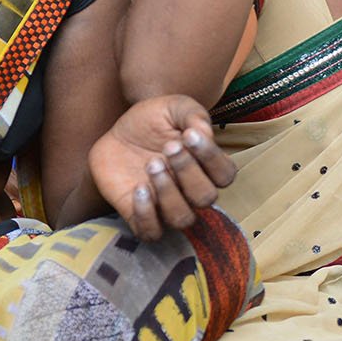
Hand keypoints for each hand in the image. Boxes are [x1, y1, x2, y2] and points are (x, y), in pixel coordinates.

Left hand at [90, 96, 236, 240]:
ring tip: (152, 164)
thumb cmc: (151, 121)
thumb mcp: (173, 107)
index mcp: (206, 167)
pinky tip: (138, 188)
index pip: (226, 175)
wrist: (115, 134)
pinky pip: (152, 233)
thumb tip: (206, 134)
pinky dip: (147, 215)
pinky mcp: (140, 216)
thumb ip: (193, 114)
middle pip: (206, 198)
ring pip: (182, 219)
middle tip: (168, 146)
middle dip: (188, 171)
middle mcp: (191, 191)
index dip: (211, 158)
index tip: (189, 135)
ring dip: (169, 192)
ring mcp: (166, 206)